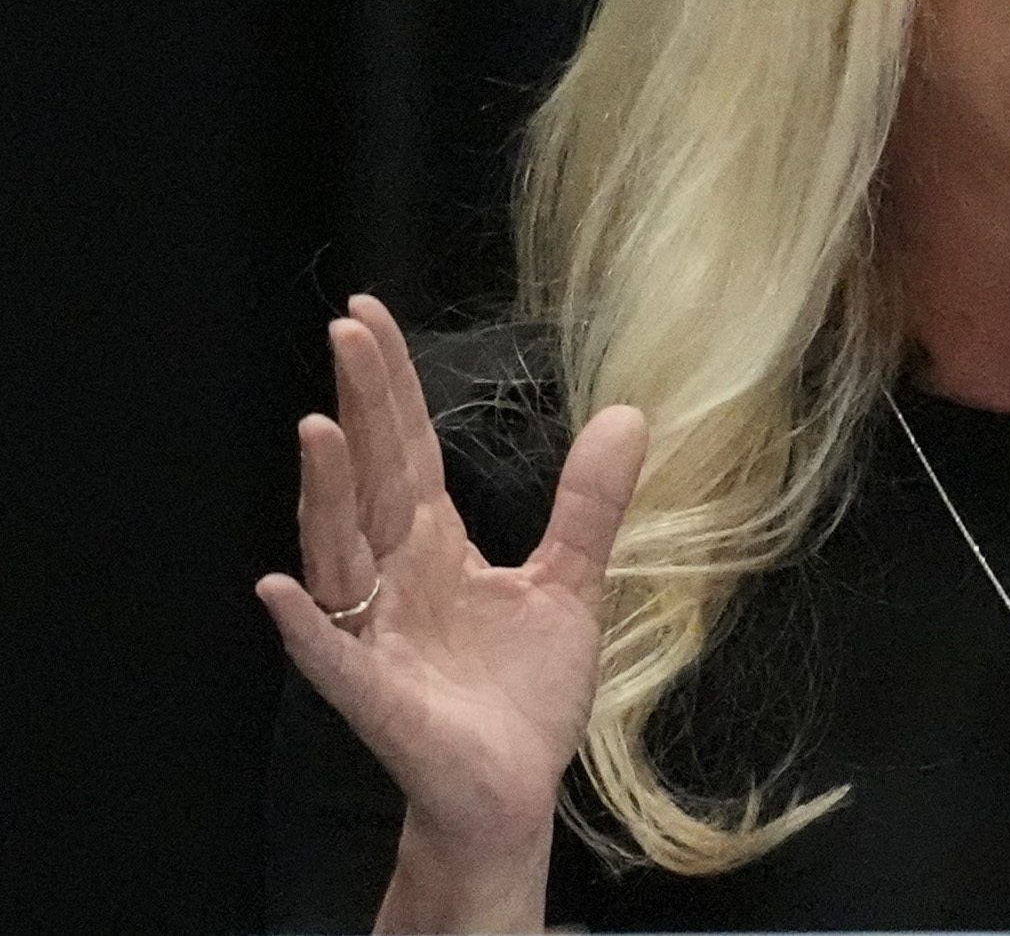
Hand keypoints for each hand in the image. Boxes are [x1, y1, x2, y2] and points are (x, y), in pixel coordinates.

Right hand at [255, 296, 646, 914]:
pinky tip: (285, 586)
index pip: (407, 450)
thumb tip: (628, 414)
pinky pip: (331, 654)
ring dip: (326, 495)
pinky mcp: (375, 695)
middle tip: (345, 334)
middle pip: (372, 479)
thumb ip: (589, 503)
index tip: (367, 316)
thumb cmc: (522, 693)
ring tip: (320, 431)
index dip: (389, 386)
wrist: (514, 789)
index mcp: (436, 546)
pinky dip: (307, 622)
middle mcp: (395, 577)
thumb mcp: (569, 583)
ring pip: (340, 551)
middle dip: (360, 410)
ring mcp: (377, 633)